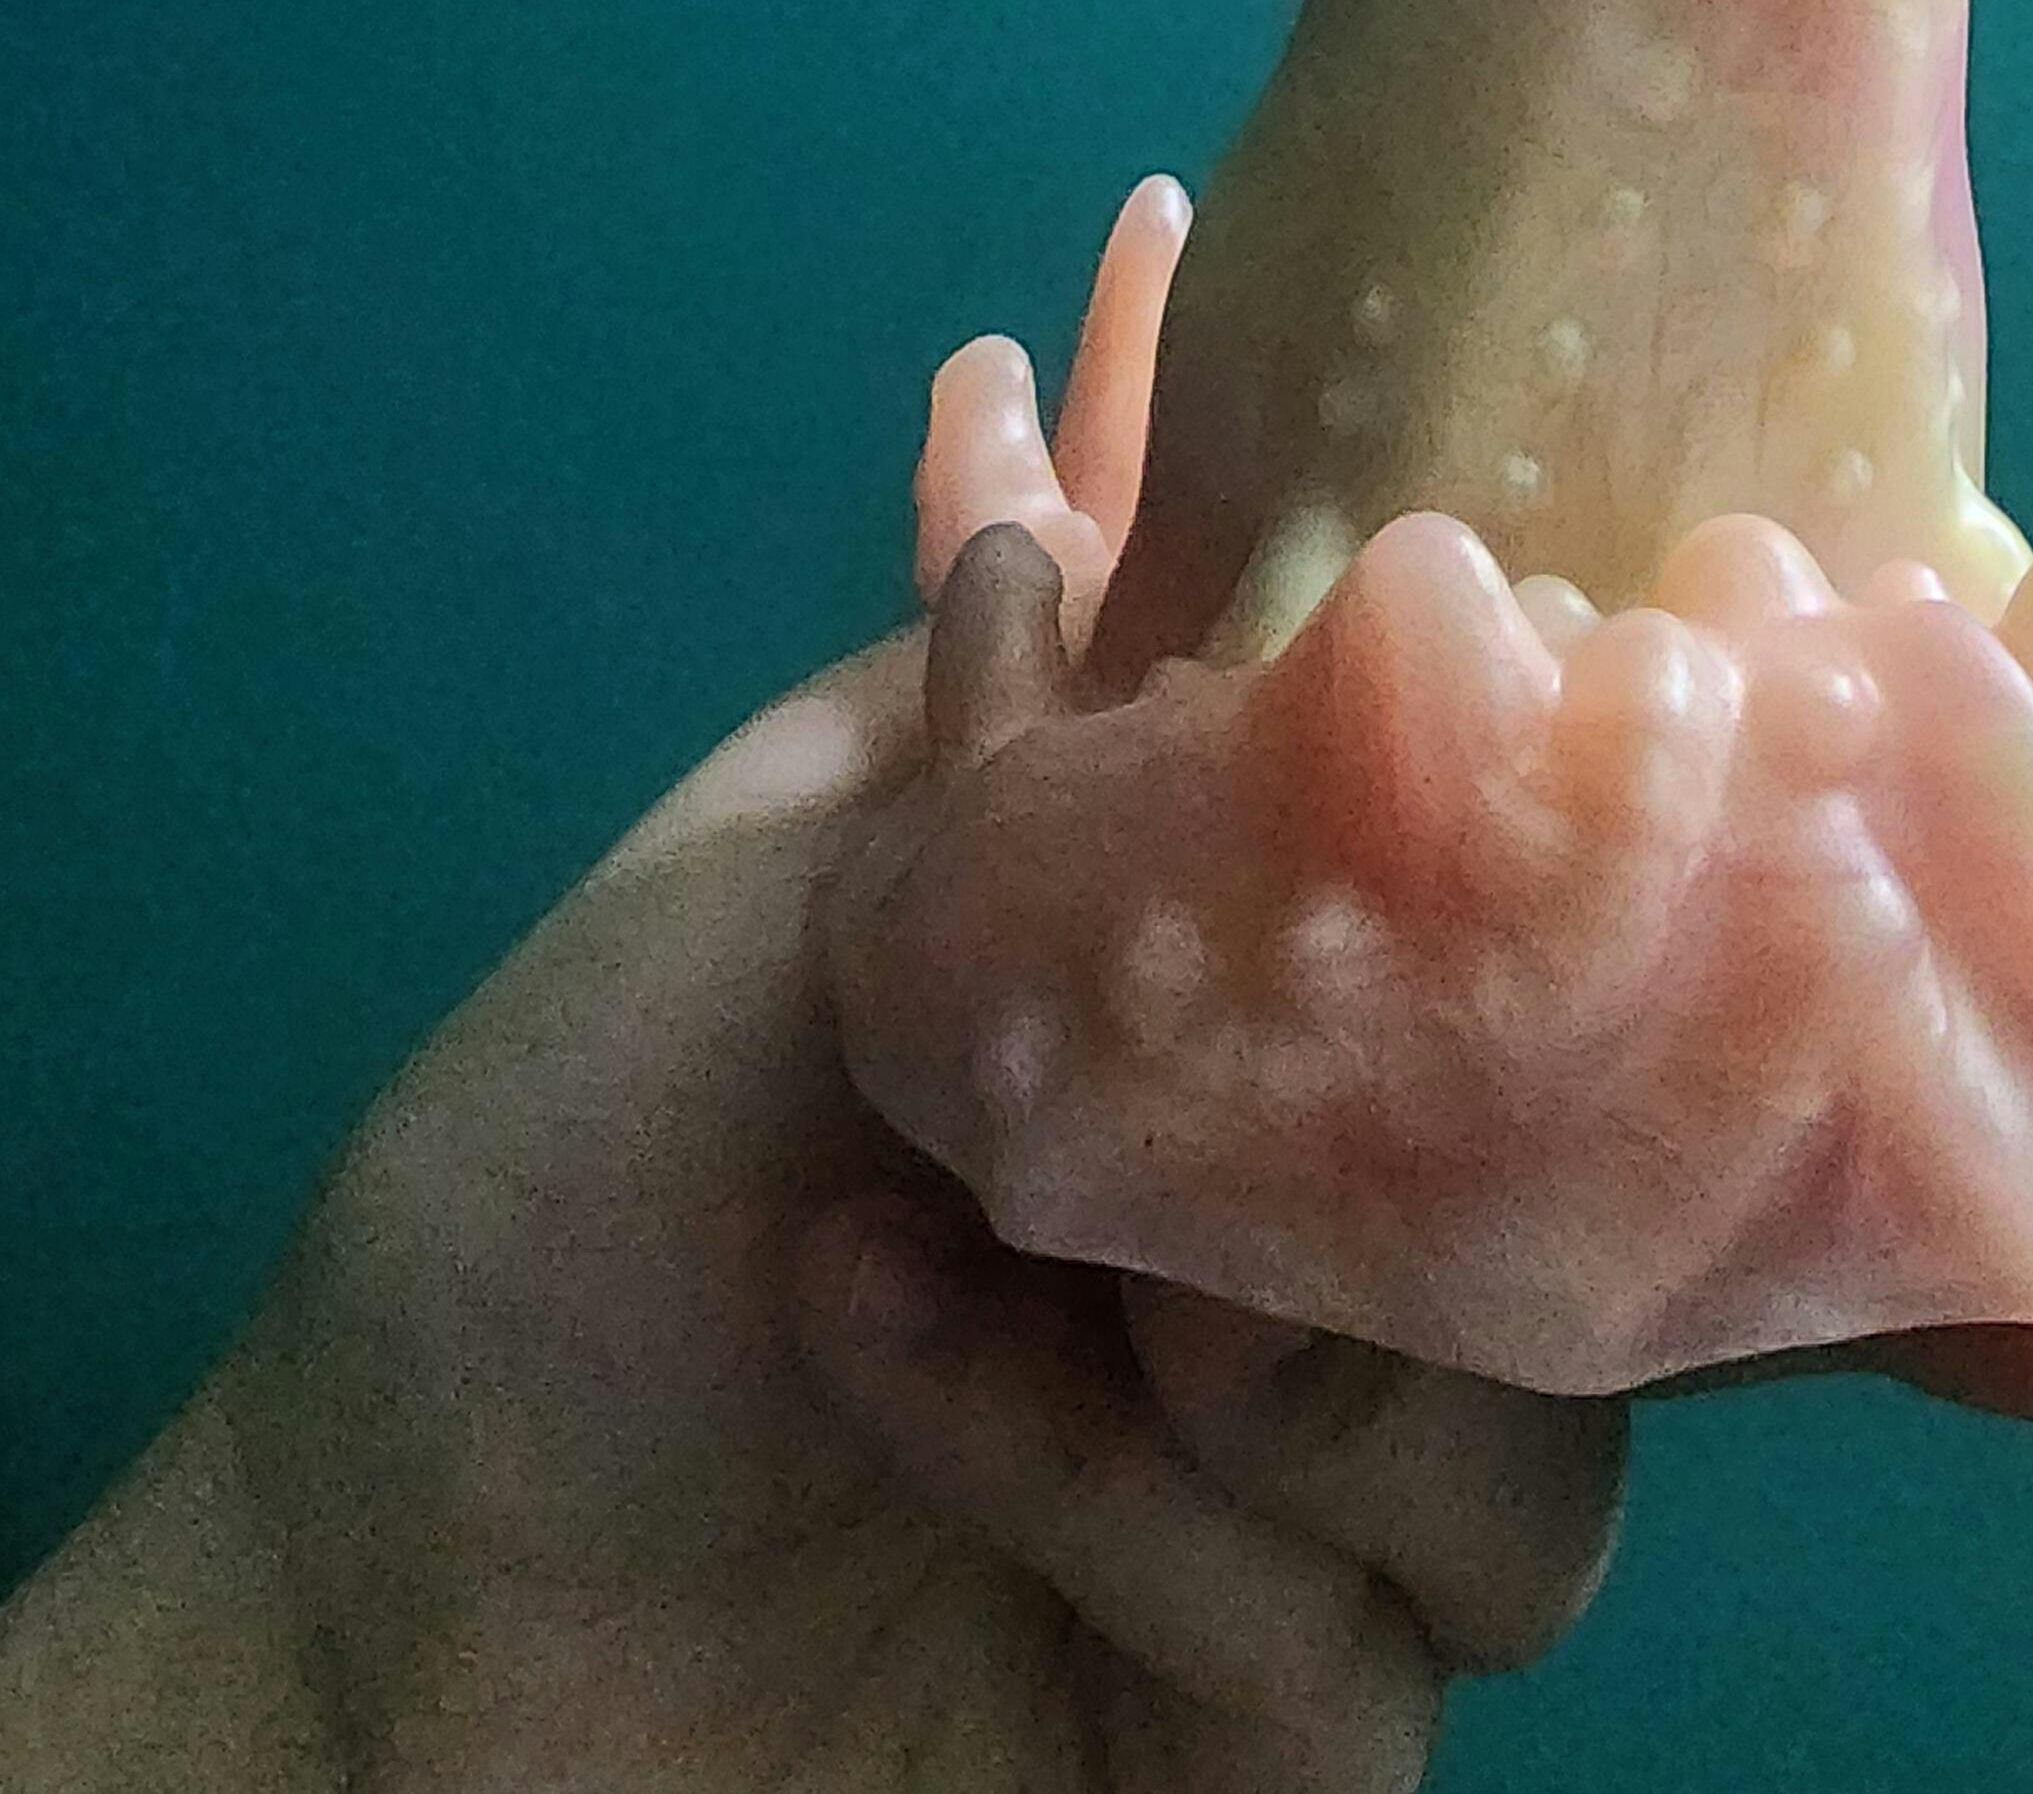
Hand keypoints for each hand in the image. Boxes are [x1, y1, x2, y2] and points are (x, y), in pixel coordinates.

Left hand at [200, 617, 1622, 1792]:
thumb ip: (996, 722)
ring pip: (1533, 1437)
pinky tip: (898, 1351)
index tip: (1490, 684)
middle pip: (1580, 1191)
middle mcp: (1312, 1267)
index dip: (1524, 831)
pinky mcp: (1272, 1739)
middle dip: (1451, 1093)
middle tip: (1259, 1007)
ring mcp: (1307, 1521)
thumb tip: (1092, 441)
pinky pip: (1352, 1634)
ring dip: (1296, 1338)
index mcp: (1233, 1047)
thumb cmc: (559, 1203)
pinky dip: (1134, 1497)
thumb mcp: (769, 884)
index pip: (1490, 935)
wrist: (380, 1609)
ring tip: (1063, 1242)